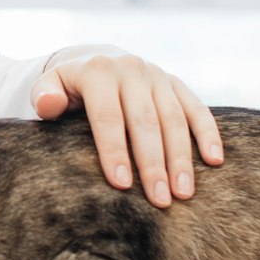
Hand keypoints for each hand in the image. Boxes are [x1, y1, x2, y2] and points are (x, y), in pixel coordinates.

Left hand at [30, 54, 223, 208]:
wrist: (93, 59)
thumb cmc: (66, 87)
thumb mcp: (48, 86)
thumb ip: (44, 95)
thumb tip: (48, 105)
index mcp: (98, 72)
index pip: (107, 116)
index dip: (114, 151)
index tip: (122, 185)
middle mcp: (131, 70)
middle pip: (145, 121)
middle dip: (153, 163)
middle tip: (159, 201)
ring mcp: (157, 76)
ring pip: (174, 118)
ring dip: (181, 157)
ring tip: (184, 193)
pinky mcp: (176, 83)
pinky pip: (196, 107)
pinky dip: (208, 133)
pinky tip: (215, 160)